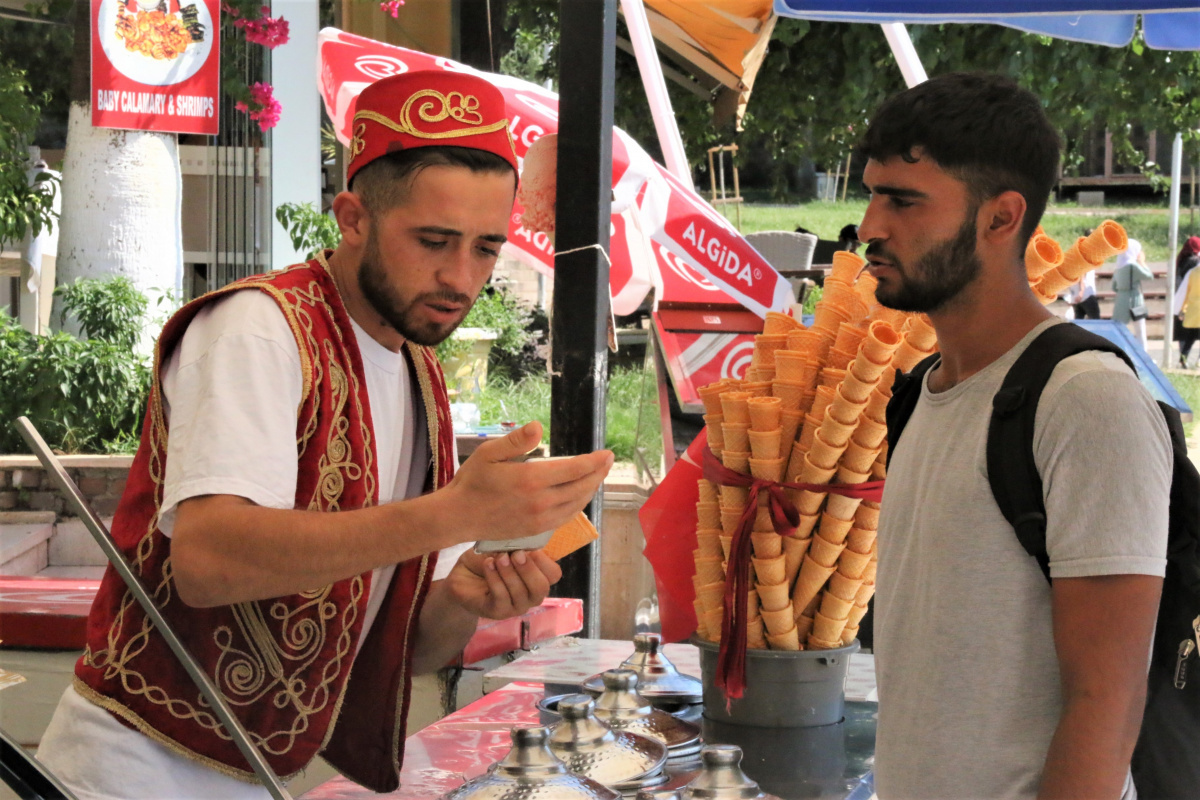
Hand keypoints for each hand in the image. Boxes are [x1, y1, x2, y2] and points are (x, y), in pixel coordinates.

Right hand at [443, 421, 613, 542]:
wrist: (459, 517)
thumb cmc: (472, 481)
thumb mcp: (488, 454)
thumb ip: (516, 441)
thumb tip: (538, 427)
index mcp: (531, 480)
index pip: (574, 469)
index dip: (594, 462)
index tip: (607, 453)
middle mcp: (541, 502)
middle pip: (581, 487)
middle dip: (598, 474)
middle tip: (607, 461)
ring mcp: (540, 519)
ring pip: (577, 503)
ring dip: (591, 489)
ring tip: (597, 476)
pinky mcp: (537, 531)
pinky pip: (566, 516)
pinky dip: (578, 504)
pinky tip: (579, 495)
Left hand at [443, 548, 561, 619]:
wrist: (462, 575)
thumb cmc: (487, 559)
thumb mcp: (503, 547)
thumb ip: (517, 545)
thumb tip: (526, 541)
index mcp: (537, 577)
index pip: (553, 574)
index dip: (544, 561)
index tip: (529, 548)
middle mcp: (530, 595)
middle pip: (541, 588)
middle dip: (528, 569)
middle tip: (515, 554)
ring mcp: (515, 606)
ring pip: (520, 593)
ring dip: (508, 572)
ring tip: (497, 558)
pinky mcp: (498, 612)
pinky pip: (501, 597)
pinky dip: (495, 579)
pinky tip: (488, 565)